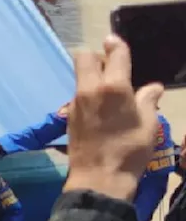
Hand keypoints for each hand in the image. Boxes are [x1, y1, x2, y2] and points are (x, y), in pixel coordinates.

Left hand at [64, 35, 164, 200]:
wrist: (99, 178)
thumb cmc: (130, 149)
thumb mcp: (149, 123)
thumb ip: (148, 100)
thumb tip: (152, 88)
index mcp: (113, 87)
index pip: (114, 54)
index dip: (116, 45)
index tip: (115, 42)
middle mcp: (90, 90)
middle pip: (84, 57)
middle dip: (96, 56)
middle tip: (110, 67)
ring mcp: (75, 103)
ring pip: (79, 77)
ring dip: (92, 76)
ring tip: (109, 91)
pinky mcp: (68, 117)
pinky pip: (78, 95)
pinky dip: (88, 94)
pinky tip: (101, 108)